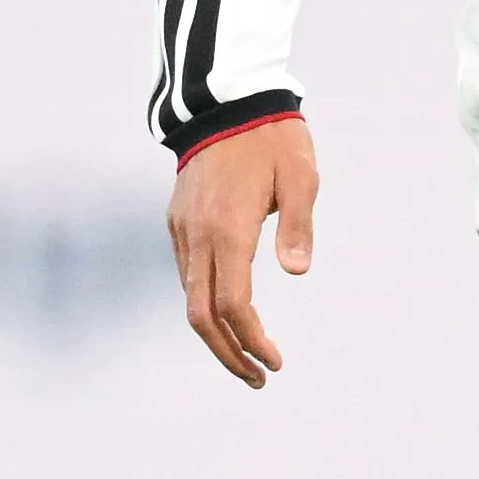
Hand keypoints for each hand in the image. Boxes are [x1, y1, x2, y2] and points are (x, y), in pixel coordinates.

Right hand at [169, 115, 318, 387]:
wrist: (225, 100)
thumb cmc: (272, 138)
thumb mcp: (301, 178)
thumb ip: (299, 227)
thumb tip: (297, 274)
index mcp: (228, 230)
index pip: (233, 306)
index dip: (252, 341)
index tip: (274, 363)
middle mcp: (198, 236)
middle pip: (201, 316)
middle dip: (228, 354)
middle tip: (258, 378)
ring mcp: (182, 229)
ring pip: (190, 298)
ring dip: (216, 332)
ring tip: (248, 353)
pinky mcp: (177, 220)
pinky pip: (187, 273)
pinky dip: (205, 302)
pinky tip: (229, 311)